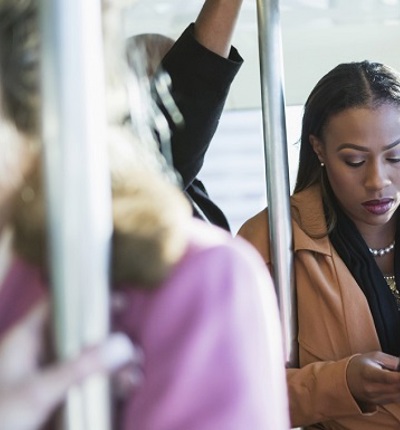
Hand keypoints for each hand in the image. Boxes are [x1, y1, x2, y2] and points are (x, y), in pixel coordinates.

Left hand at [0, 300, 141, 429]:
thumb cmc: (1, 416)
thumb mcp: (38, 391)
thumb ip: (80, 368)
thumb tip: (124, 345)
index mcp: (28, 339)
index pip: (60, 306)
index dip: (87, 298)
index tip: (118, 301)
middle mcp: (42, 353)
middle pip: (81, 334)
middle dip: (110, 340)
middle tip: (133, 347)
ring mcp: (51, 376)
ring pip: (89, 361)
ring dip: (113, 366)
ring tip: (134, 374)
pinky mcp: (59, 398)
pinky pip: (88, 383)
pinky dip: (108, 385)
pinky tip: (125, 389)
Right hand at [347, 351, 399, 406]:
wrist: (347, 377)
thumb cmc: (362, 364)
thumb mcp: (374, 356)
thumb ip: (391, 361)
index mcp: (367, 372)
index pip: (386, 377)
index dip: (398, 377)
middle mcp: (369, 387)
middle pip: (395, 388)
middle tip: (399, 374)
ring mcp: (373, 397)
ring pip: (397, 395)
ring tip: (395, 378)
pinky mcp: (377, 403)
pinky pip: (394, 399)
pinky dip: (398, 392)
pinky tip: (395, 385)